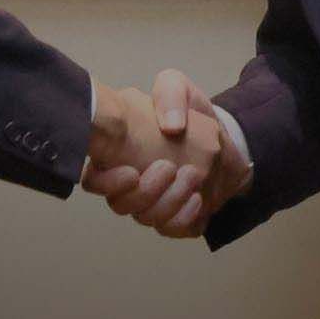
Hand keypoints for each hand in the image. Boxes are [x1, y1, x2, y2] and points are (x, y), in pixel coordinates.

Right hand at [82, 70, 250, 239]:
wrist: (224, 139)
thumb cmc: (190, 114)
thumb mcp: (178, 88)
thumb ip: (169, 93)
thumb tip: (170, 127)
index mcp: (118, 155)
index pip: (95, 180)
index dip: (105, 183)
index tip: (130, 171)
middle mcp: (130, 185)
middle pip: (121, 205)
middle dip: (145, 192)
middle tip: (169, 167)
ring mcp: (152, 204)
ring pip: (147, 219)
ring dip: (168, 202)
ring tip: (190, 177)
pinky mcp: (176, 218)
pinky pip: (173, 230)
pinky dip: (183, 218)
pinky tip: (197, 199)